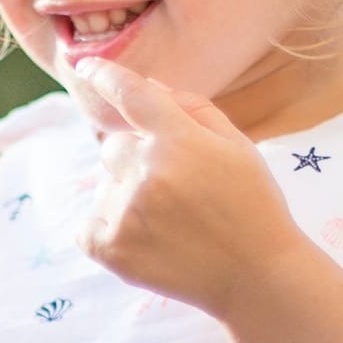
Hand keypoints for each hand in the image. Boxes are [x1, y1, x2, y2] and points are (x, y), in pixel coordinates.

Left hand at [70, 56, 304, 320]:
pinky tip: (147, 240)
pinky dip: (108, 229)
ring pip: (105, 187)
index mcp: (180, 140)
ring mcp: (126, 212)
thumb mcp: (238, 145)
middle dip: (136, 159)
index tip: (86, 65)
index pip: (131, 95)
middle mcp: (147, 172)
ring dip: (126, 196)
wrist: (257, 277)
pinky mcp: (112, 249)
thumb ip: (193, 108)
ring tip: (170, 222)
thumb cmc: (252, 205)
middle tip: (176, 188)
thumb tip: (147, 85)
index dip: (106, 76)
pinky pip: (89, 225)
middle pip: (114, 146)